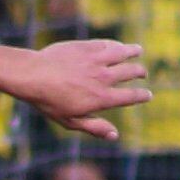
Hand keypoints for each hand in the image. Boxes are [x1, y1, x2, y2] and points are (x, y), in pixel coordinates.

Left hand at [13, 38, 150, 141]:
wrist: (32, 75)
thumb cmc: (48, 101)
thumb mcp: (70, 121)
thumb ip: (94, 127)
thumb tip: (115, 136)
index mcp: (102, 98)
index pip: (131, 97)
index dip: (142, 96)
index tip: (148, 95)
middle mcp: (104, 78)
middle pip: (132, 72)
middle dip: (140, 73)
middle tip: (142, 73)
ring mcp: (97, 60)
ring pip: (124, 53)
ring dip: (133, 52)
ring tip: (138, 51)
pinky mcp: (87, 47)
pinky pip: (107, 44)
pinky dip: (116, 45)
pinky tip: (117, 46)